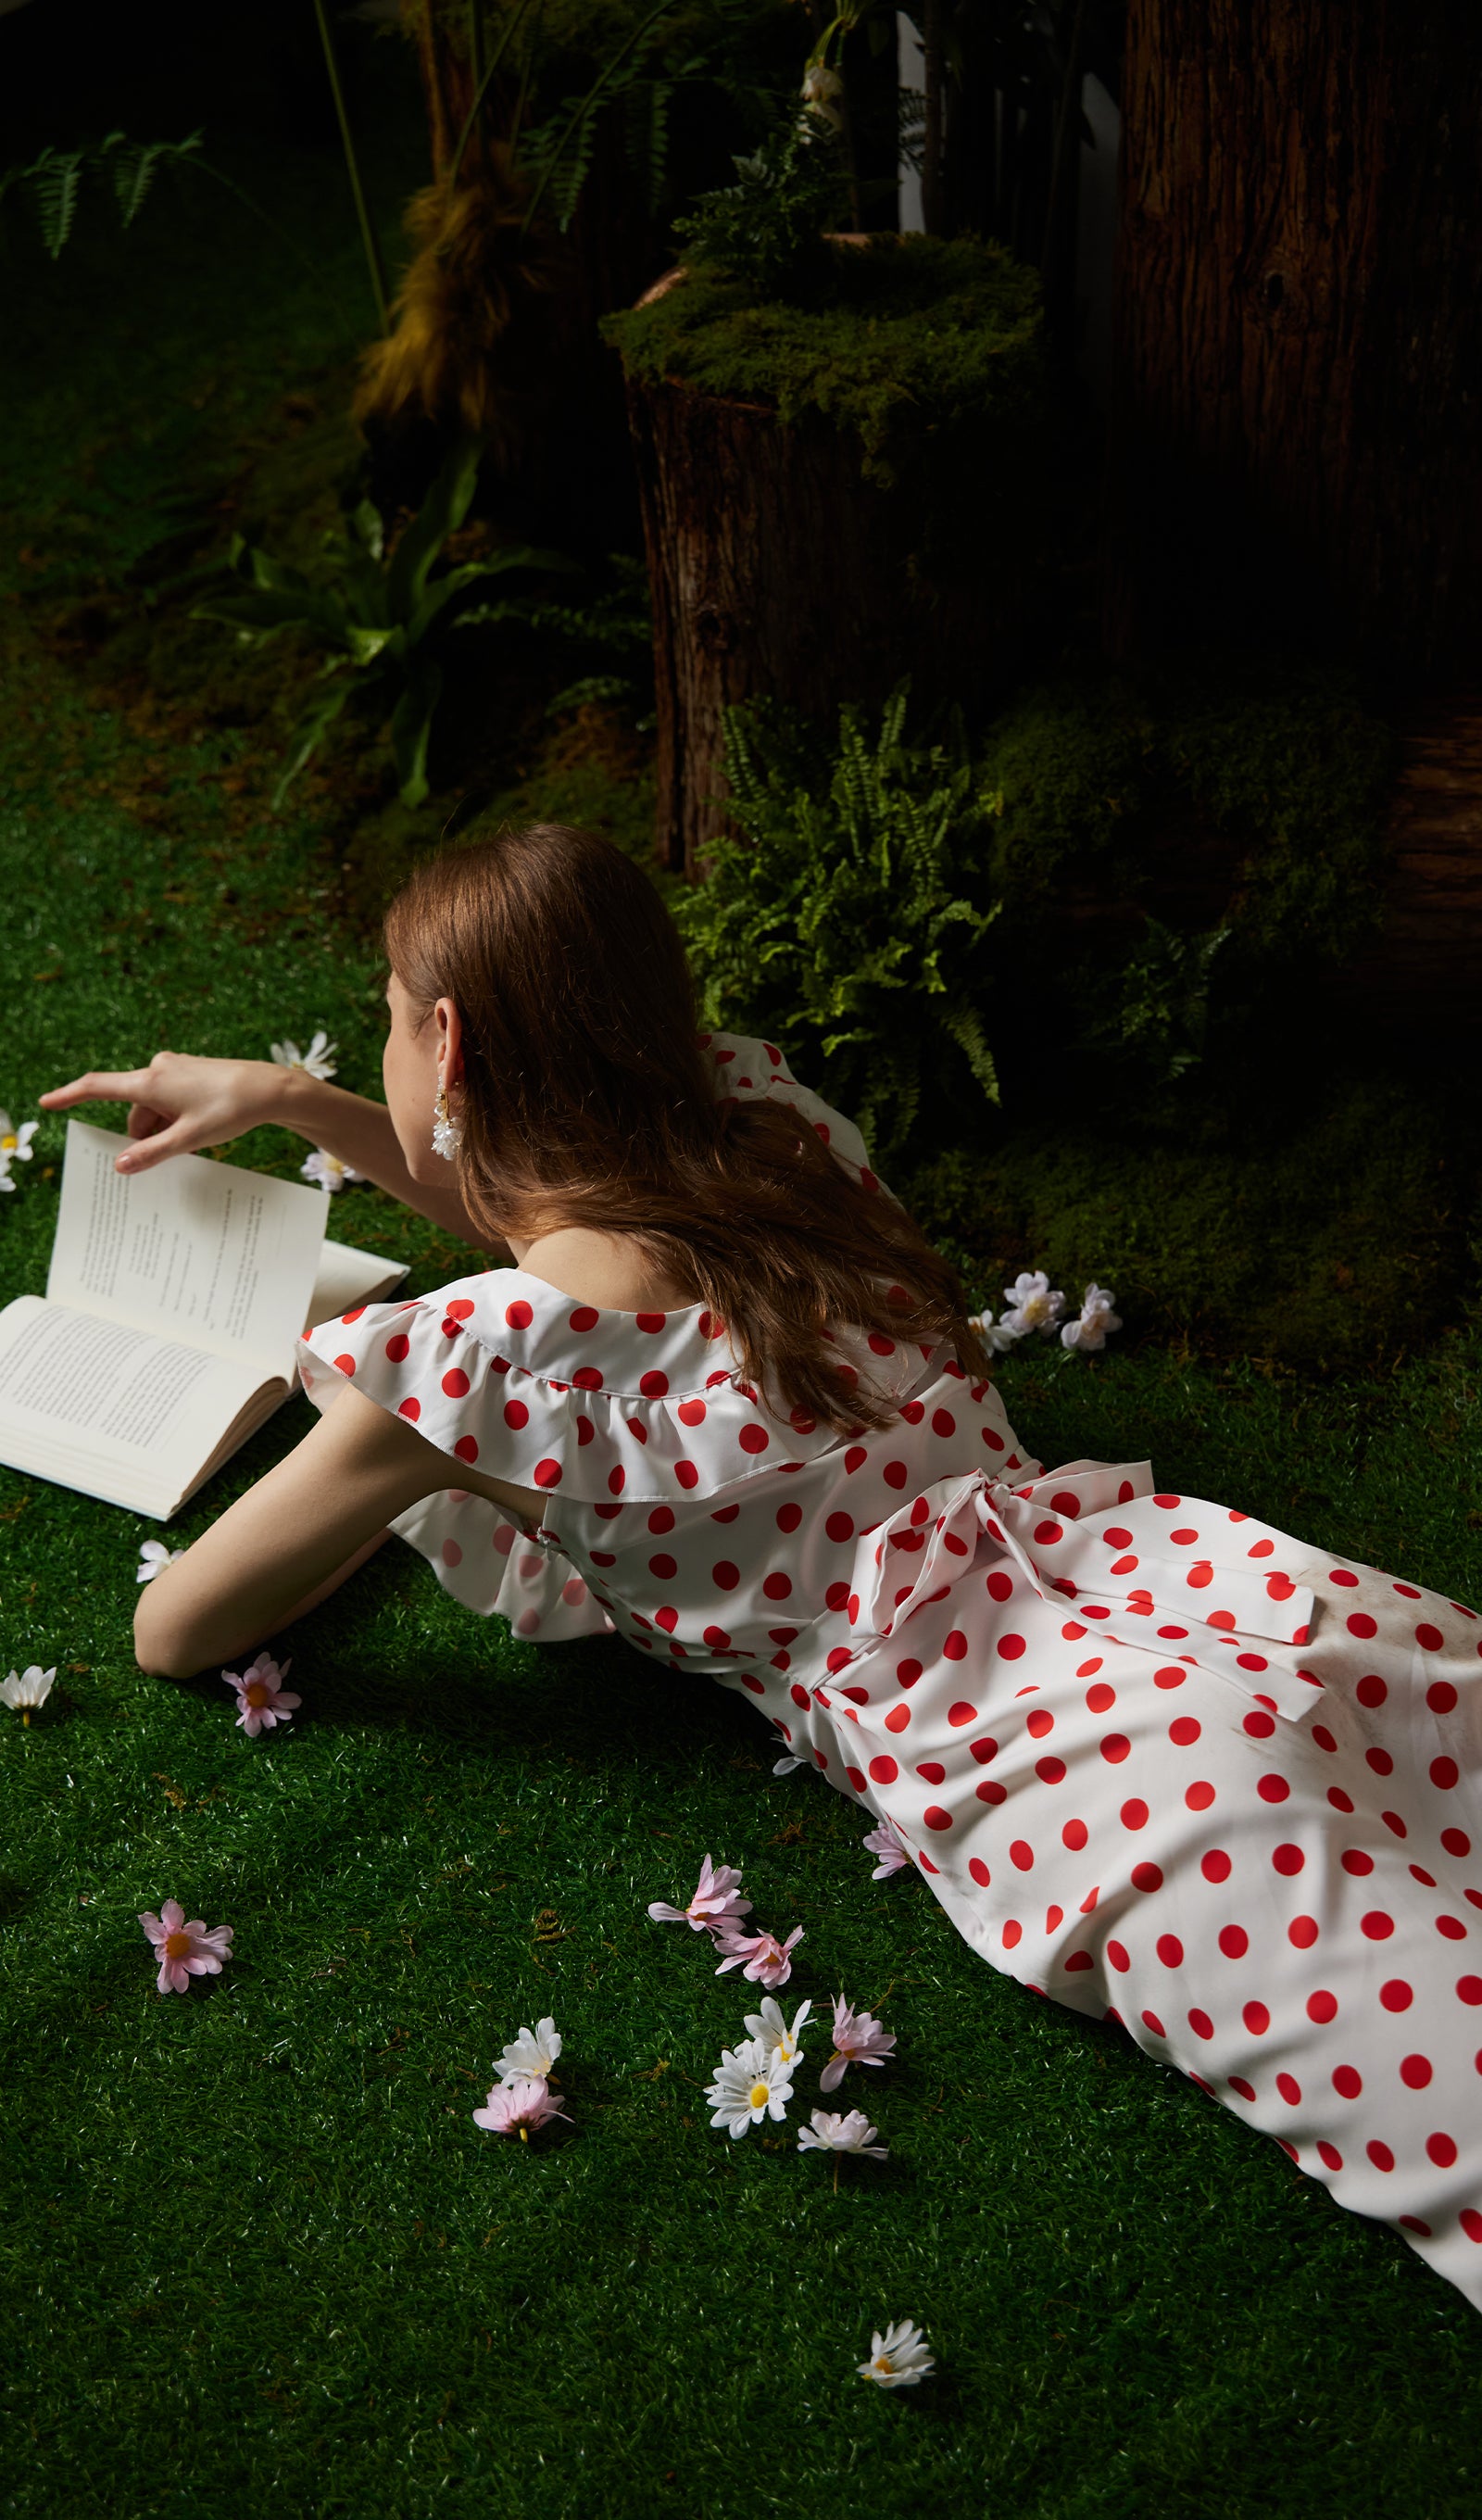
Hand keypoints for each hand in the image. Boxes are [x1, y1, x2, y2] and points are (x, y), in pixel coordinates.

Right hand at [40, 1052, 305, 1173]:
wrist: (269, 1089)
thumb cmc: (230, 1110)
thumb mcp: (189, 1139)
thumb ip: (152, 1153)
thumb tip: (120, 1166)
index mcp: (150, 1083)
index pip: (98, 1088)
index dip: (69, 1096)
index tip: (46, 1102)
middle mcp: (157, 1069)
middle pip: (134, 1110)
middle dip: (146, 1134)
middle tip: (177, 1150)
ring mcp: (174, 1068)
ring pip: (153, 1108)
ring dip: (164, 1127)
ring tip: (196, 1138)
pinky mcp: (189, 1071)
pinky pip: (169, 1100)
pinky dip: (176, 1116)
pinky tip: (201, 1127)